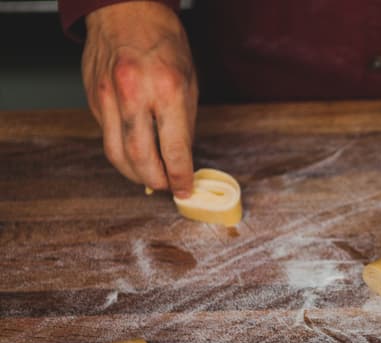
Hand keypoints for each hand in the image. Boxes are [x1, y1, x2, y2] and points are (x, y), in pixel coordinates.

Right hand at [82, 1, 197, 197]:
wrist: (126, 11)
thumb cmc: (163, 44)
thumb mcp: (189, 82)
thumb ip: (185, 123)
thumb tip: (182, 160)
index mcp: (167, 90)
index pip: (174, 149)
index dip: (180, 176)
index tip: (185, 189)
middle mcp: (134, 94)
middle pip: (141, 158)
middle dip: (156, 181)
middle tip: (167, 187)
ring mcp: (108, 97)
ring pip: (117, 154)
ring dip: (135, 174)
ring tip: (150, 178)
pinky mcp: (93, 99)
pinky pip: (107, 136)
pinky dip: (122, 152)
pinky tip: (135, 154)